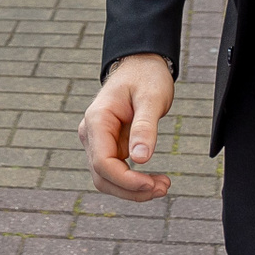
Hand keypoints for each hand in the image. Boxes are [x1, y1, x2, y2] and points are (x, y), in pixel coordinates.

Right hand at [78, 53, 174, 201]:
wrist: (141, 65)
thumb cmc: (146, 76)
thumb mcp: (151, 98)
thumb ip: (145, 127)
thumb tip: (140, 159)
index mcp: (97, 119)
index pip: (102, 162)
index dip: (126, 180)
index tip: (151, 184)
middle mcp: (92, 133)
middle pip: (102, 176)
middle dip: (131, 189)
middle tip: (163, 188)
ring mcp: (97, 141)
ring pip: (106, 179)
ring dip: (132, 190)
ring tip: (162, 186)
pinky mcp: (108, 146)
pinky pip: (115, 172)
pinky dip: (133, 181)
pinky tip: (153, 180)